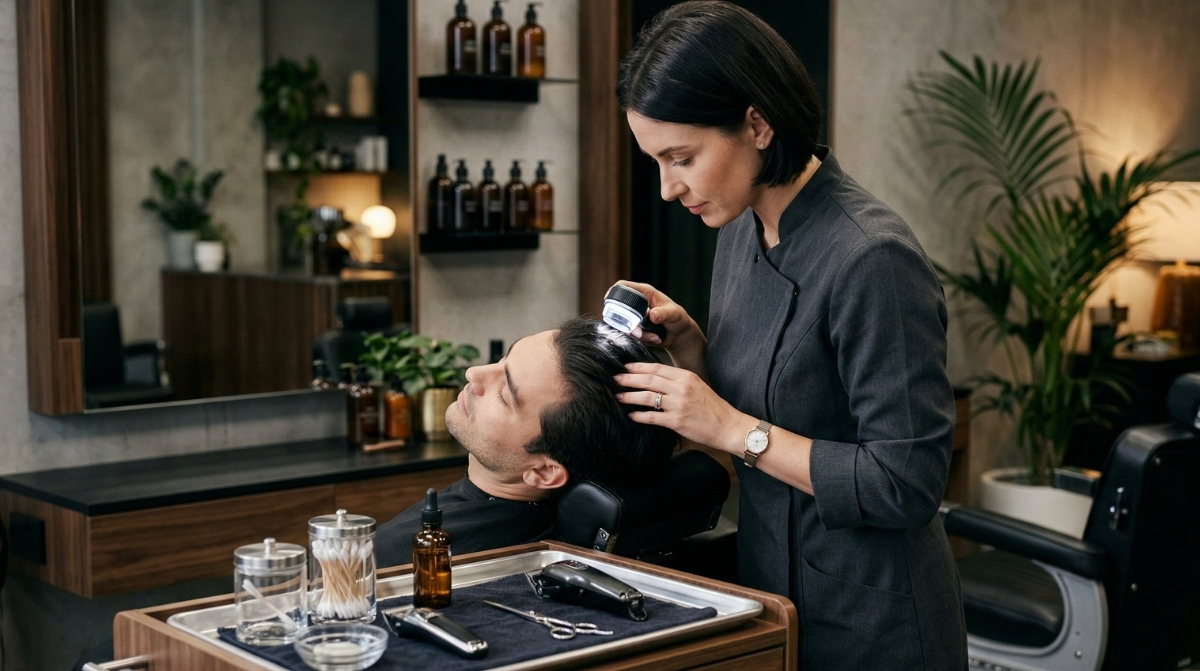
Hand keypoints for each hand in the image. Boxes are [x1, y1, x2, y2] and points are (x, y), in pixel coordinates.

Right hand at [613, 280, 699, 348]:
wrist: (680, 335)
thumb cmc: (679, 318)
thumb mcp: (674, 314)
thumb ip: (664, 313)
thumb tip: (653, 314)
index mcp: (645, 292)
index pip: (623, 286)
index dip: (613, 291)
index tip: (608, 301)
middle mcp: (637, 303)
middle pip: (619, 309)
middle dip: (628, 324)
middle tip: (640, 333)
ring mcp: (635, 316)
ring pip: (625, 325)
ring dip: (639, 334)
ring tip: (655, 336)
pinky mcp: (636, 328)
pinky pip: (631, 335)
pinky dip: (643, 339)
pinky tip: (655, 338)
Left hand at [615, 361, 743, 453]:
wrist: (728, 426)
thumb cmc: (712, 407)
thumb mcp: (697, 386)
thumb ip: (678, 381)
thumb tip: (655, 380)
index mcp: (686, 377)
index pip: (657, 368)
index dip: (638, 367)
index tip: (625, 367)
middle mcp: (681, 388)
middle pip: (649, 380)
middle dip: (629, 379)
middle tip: (615, 379)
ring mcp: (679, 405)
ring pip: (647, 397)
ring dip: (630, 396)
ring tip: (618, 396)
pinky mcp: (677, 421)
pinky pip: (653, 417)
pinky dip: (640, 416)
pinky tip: (631, 415)